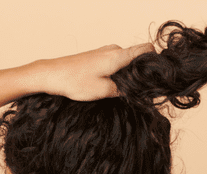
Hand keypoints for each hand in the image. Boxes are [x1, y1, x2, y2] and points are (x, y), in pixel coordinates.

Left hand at [40, 43, 155, 101]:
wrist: (51, 74)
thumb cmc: (73, 81)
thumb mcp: (103, 91)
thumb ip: (123, 89)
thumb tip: (138, 90)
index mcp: (118, 55)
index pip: (146, 49)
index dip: (154, 61)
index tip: (154, 76)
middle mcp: (113, 50)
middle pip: (137, 57)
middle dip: (139, 72)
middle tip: (136, 90)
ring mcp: (104, 52)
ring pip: (124, 62)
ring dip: (125, 75)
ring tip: (118, 90)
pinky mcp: (97, 57)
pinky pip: (114, 63)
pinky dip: (116, 73)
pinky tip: (108, 85)